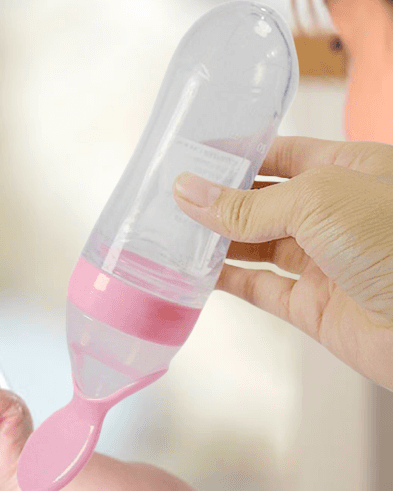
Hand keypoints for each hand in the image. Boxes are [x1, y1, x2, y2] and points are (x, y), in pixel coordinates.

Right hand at [173, 135, 392, 390]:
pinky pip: (259, 289)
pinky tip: (196, 273)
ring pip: (256, 246)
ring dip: (216, 241)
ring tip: (171, 234)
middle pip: (264, 202)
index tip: (194, 156)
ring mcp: (322, 262)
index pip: (285, 154)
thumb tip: (189, 192)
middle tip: (170, 198)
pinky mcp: (311, 306)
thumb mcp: (317, 201)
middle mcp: (335, 215)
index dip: (240, 154)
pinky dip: (226, 281)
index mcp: (350, 170)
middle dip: (220, 200)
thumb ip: (249, 203)